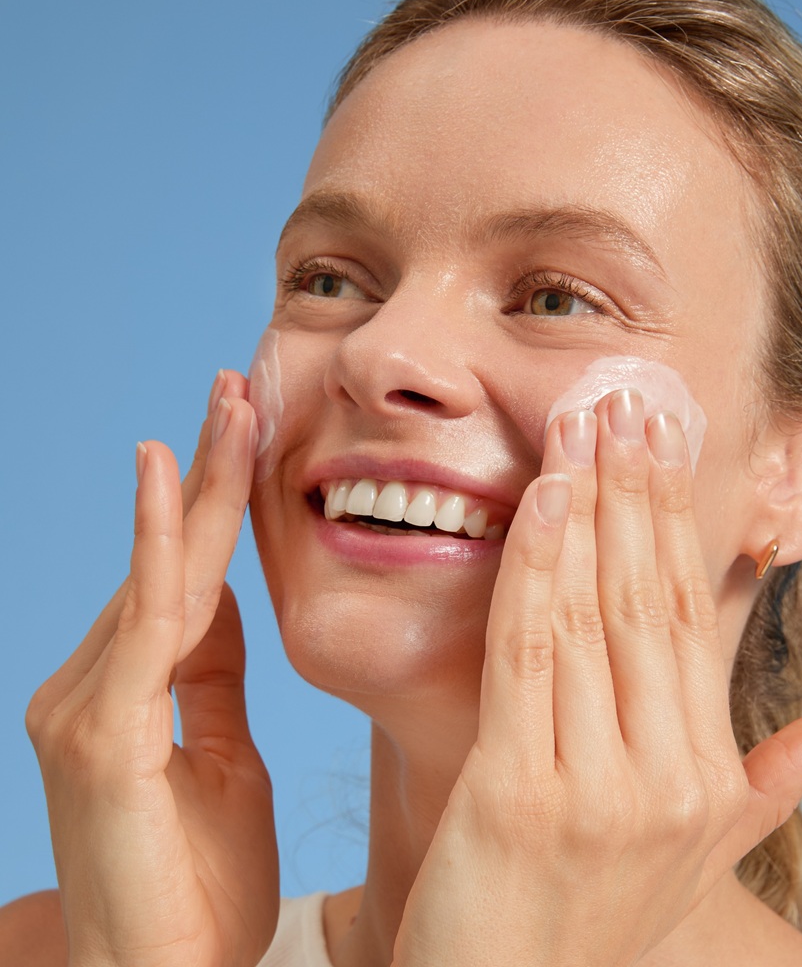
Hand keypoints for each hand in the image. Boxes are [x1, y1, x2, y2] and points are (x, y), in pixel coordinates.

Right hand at [26, 372, 278, 966]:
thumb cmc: (197, 884)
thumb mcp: (222, 758)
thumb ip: (211, 678)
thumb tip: (223, 604)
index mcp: (133, 689)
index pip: (186, 576)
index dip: (216, 506)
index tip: (247, 433)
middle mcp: (94, 683)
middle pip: (171, 559)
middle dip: (210, 473)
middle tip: (240, 387)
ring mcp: (86, 704)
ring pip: (162, 573)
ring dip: (198, 487)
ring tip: (230, 405)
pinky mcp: (98, 731)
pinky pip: (146, 621)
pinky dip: (157, 546)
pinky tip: (169, 478)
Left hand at [393, 390, 801, 966]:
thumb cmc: (593, 920)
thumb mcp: (696, 857)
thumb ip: (767, 789)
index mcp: (704, 778)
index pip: (690, 622)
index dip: (677, 523)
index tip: (666, 444)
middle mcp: (664, 781)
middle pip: (648, 601)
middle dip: (635, 491)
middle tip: (626, 401)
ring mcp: (592, 792)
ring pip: (590, 615)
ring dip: (585, 507)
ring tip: (580, 423)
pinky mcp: (515, 801)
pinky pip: (525, 657)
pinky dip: (532, 570)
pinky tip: (538, 499)